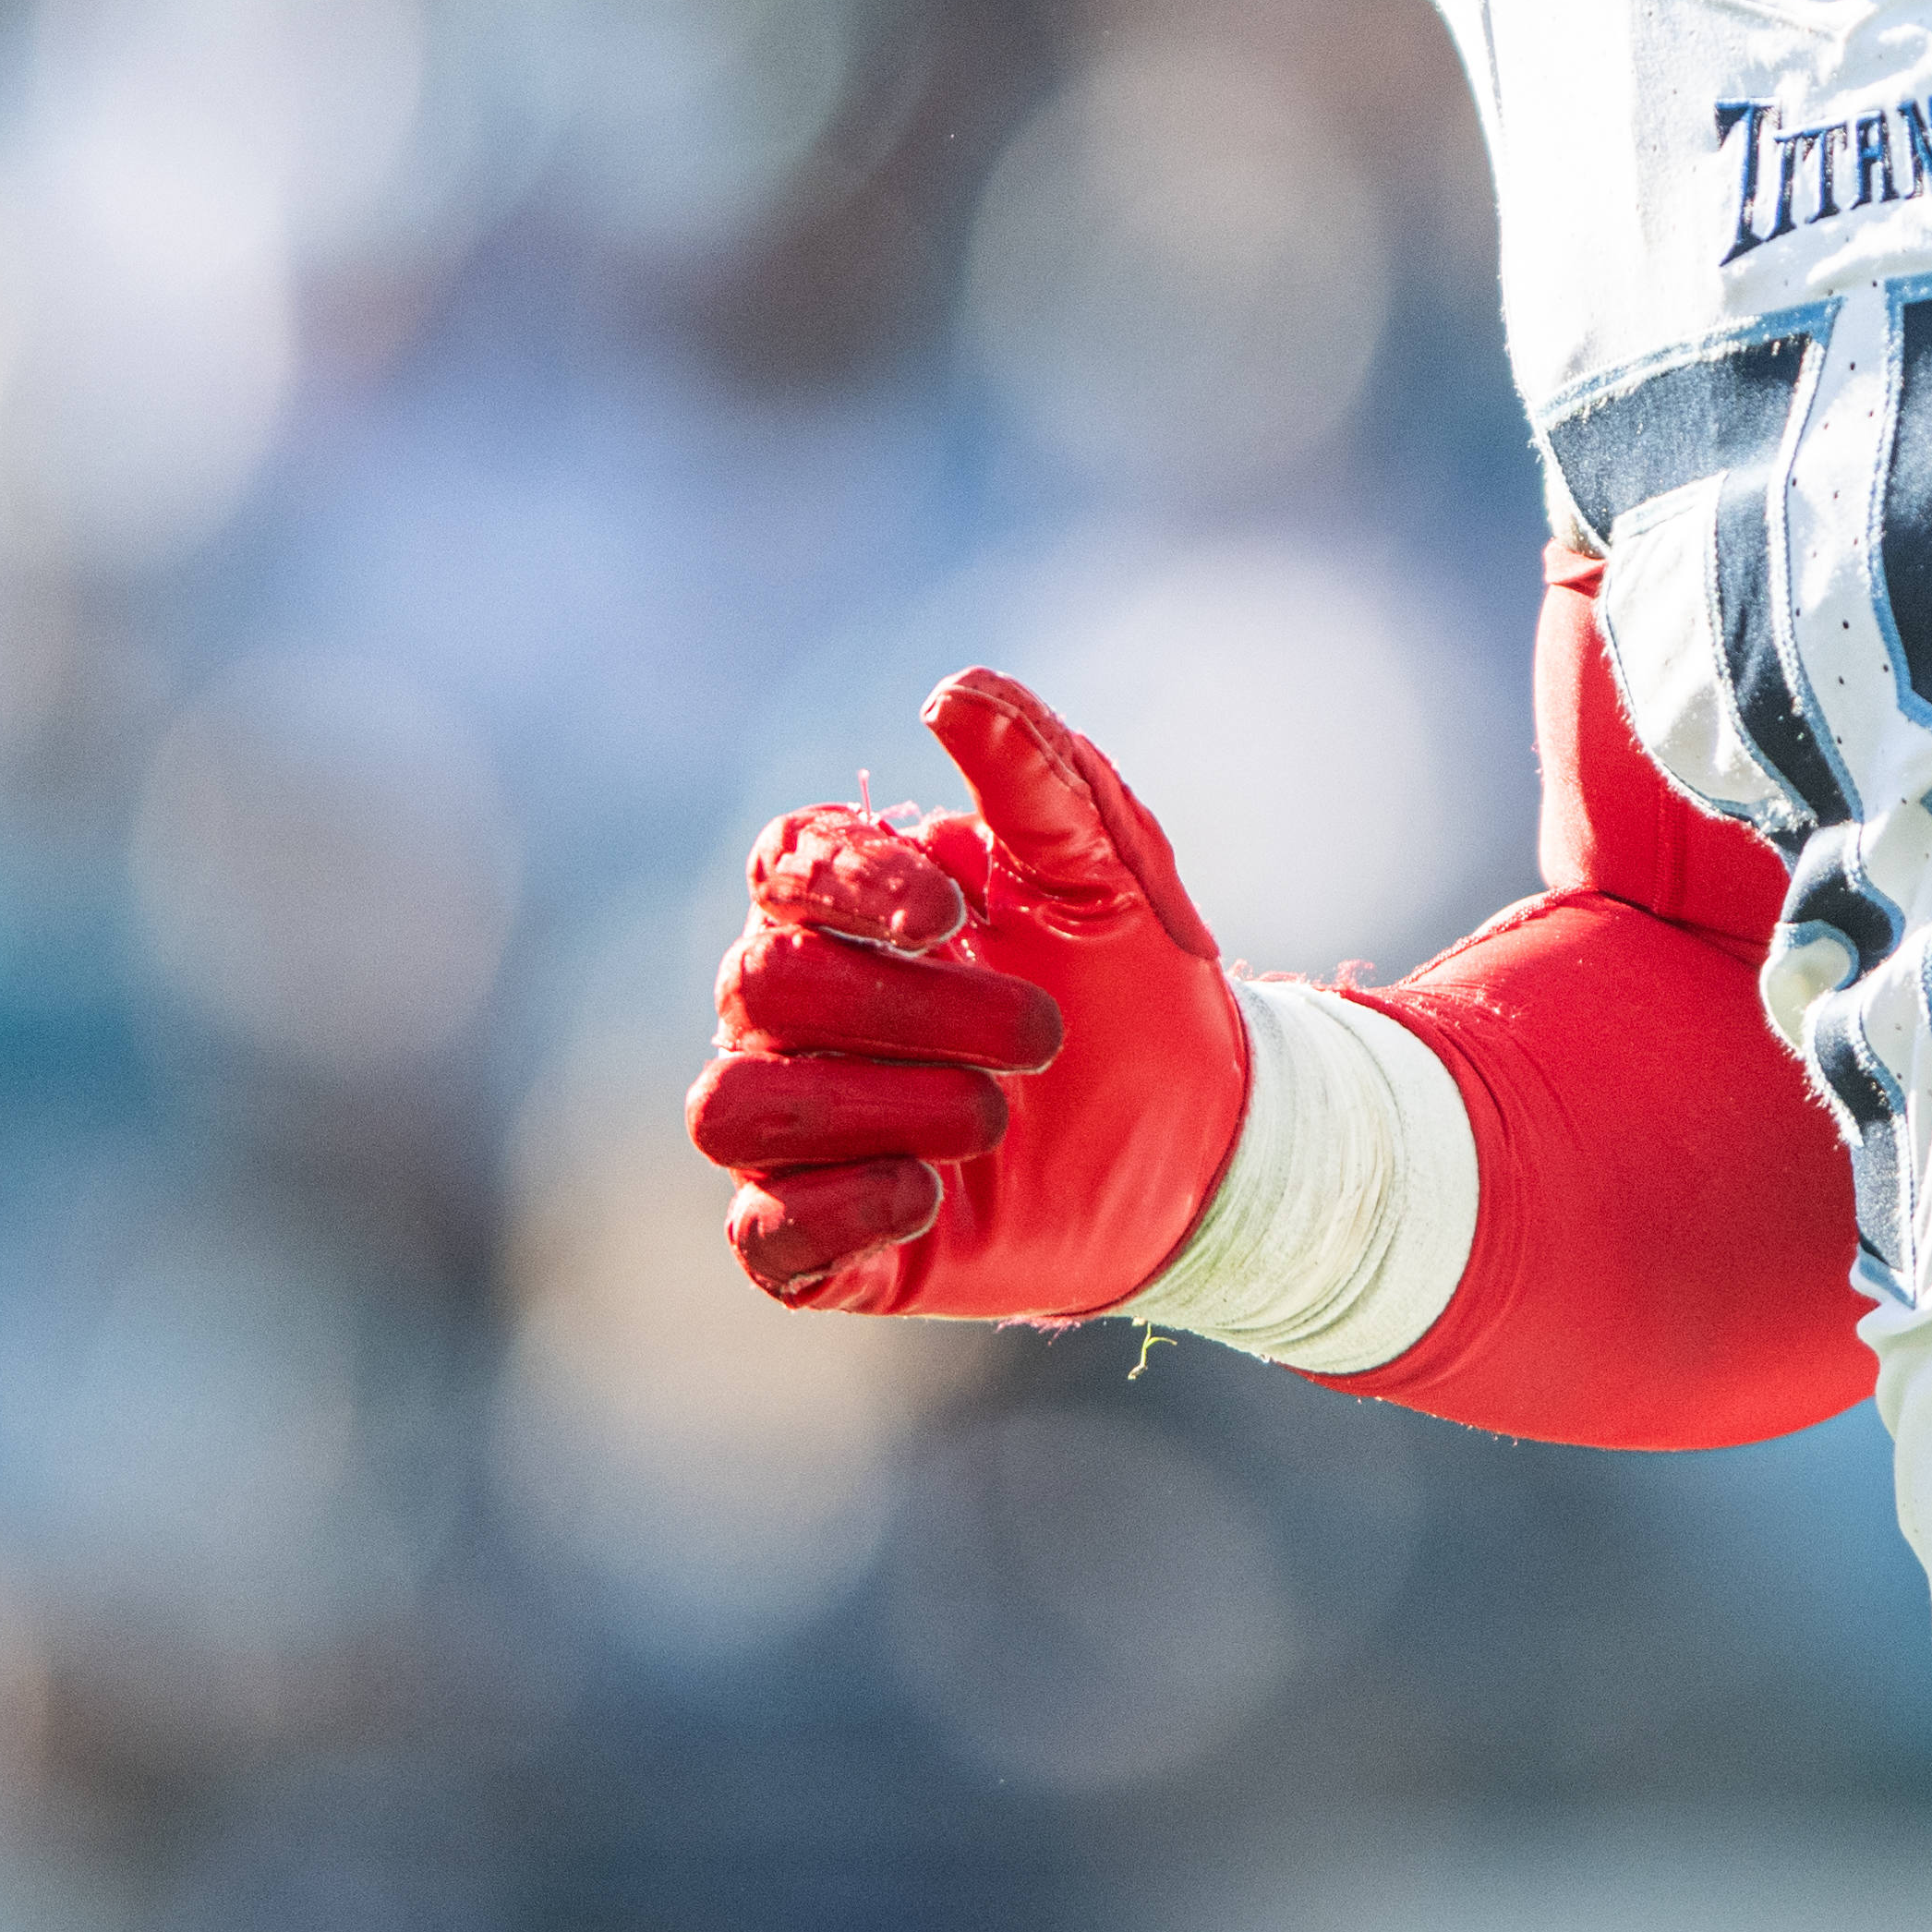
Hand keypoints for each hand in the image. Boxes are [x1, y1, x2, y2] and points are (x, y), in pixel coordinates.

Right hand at [684, 671, 1255, 1323]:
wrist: (1200, 1144)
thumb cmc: (1132, 987)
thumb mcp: (1108, 874)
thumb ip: (1037, 779)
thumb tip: (954, 691)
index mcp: (849, 908)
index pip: (783, 866)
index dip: (851, 885)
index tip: (950, 912)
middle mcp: (797, 1015)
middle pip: (756, 987)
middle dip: (902, 1009)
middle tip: (1041, 1033)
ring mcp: (801, 1128)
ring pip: (731, 1109)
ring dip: (867, 1106)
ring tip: (992, 1116)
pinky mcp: (823, 1240)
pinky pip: (763, 1235)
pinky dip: (837, 1209)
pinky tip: (930, 1192)